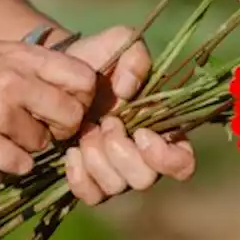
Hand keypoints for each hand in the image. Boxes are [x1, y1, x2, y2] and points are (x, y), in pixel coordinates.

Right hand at [0, 40, 96, 174]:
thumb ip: (34, 63)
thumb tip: (76, 82)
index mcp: (21, 57)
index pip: (82, 79)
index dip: (81, 97)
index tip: (67, 104)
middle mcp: (13, 82)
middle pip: (71, 116)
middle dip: (61, 127)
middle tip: (43, 128)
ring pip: (44, 143)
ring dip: (29, 144)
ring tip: (3, 132)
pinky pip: (23, 164)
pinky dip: (13, 162)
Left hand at [61, 25, 196, 204]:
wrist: (56, 72)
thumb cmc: (97, 59)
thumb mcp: (121, 44)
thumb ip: (135, 58)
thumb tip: (127, 91)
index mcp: (162, 130)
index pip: (183, 164)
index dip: (165, 157)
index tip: (141, 132)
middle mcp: (142, 158)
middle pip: (146, 179)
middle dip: (121, 152)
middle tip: (105, 123)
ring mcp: (114, 172)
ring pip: (116, 187)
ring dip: (97, 159)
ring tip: (85, 132)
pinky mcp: (88, 179)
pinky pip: (90, 196)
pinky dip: (79, 176)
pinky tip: (71, 150)